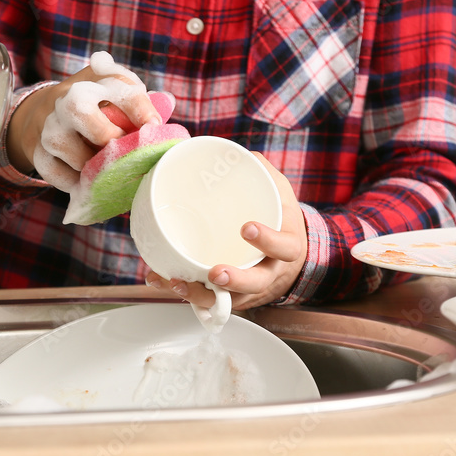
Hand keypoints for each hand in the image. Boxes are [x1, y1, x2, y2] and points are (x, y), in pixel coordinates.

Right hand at [6, 55, 161, 191]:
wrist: (45, 111)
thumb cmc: (97, 106)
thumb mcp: (118, 94)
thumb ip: (144, 101)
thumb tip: (168, 102)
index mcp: (97, 80)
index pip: (121, 88)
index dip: (142, 110)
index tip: (154, 127)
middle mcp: (69, 99)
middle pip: (82, 112)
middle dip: (109, 137)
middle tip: (124, 151)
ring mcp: (50, 126)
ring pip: (73, 153)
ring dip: (95, 167)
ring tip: (108, 169)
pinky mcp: (38, 152)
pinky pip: (59, 176)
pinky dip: (77, 184)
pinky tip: (88, 181)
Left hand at [146, 152, 308, 309]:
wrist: (290, 258)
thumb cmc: (281, 221)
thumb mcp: (281, 195)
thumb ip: (262, 174)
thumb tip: (239, 153)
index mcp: (287, 245)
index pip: (283, 247)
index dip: (268, 241)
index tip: (247, 228)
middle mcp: (270, 271)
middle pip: (256, 283)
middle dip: (235, 279)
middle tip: (214, 271)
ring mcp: (251, 289)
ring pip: (229, 299)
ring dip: (202, 294)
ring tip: (178, 282)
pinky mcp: (233, 297)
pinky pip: (211, 301)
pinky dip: (187, 293)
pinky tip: (165, 282)